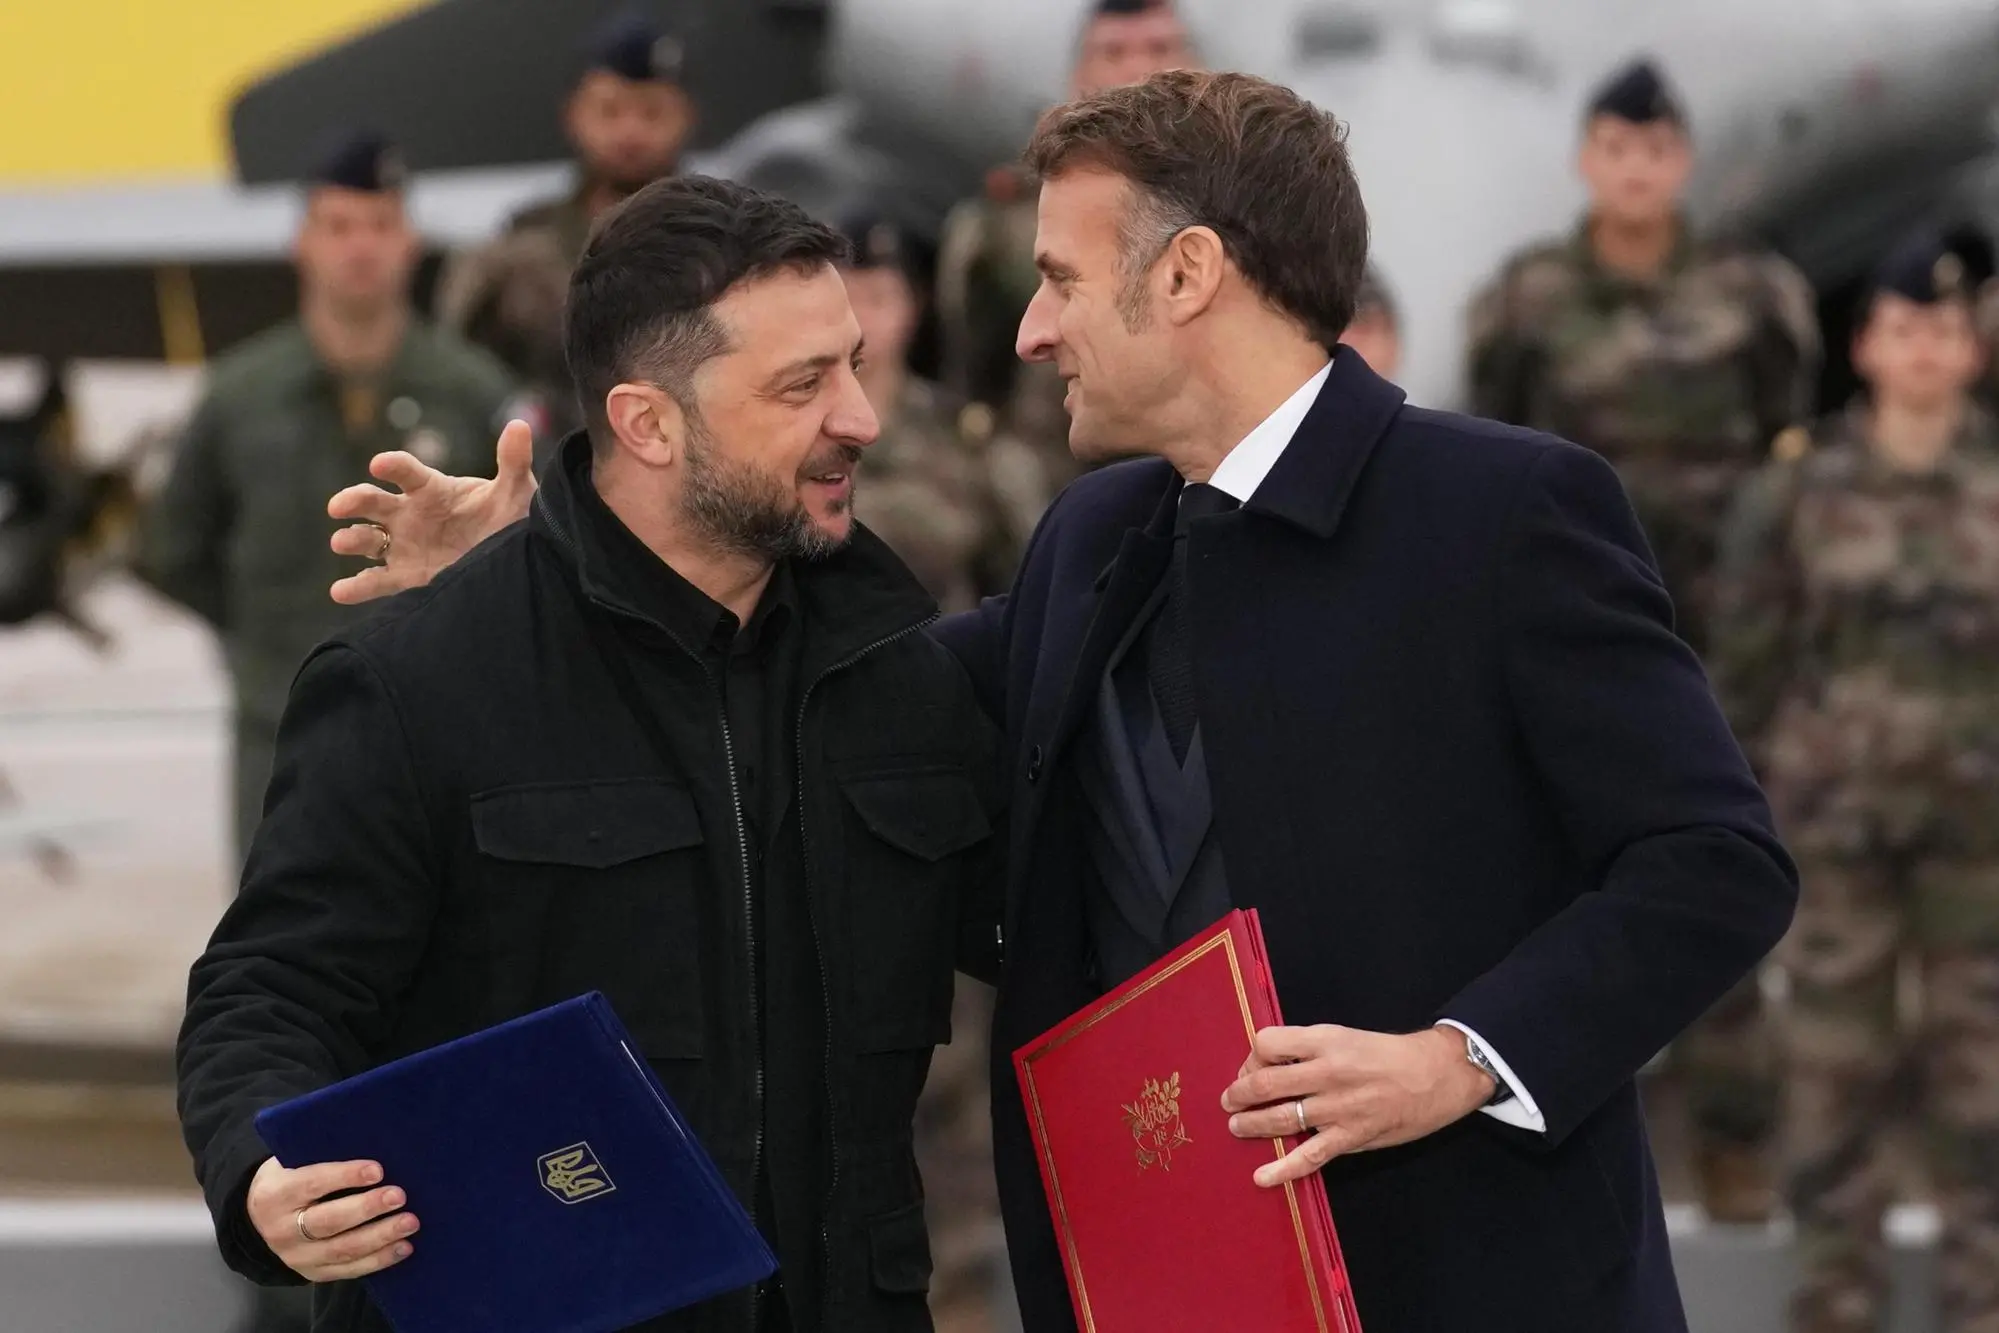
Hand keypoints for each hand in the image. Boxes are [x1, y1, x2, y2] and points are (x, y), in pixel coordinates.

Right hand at [244, 1155, 419, 1281]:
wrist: (260, 1216)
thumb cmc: (291, 1177)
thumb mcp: (293, 1160)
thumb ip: (323, 1155)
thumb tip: (373, 1142)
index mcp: (275, 1194)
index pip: (312, 1183)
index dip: (345, 1176)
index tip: (378, 1170)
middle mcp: (281, 1230)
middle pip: (329, 1222)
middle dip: (367, 1208)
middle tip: (399, 1196)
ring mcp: (296, 1257)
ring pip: (342, 1250)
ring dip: (381, 1237)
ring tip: (410, 1222)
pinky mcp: (312, 1273)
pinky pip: (349, 1270)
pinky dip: (379, 1259)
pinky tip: (404, 1247)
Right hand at [327, 419, 537, 604]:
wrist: (513, 561)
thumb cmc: (511, 519)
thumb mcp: (516, 492)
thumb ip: (513, 462)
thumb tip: (519, 426)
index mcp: (432, 489)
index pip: (406, 471)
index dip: (394, 466)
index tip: (380, 464)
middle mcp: (410, 514)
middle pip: (373, 502)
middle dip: (354, 500)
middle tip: (338, 505)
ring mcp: (404, 545)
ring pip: (368, 539)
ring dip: (351, 539)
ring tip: (340, 542)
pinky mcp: (405, 576)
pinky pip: (375, 581)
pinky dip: (356, 587)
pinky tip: (340, 591)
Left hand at [1219, 1025, 1494, 1187]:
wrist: (1436, 1075)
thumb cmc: (1386, 1053)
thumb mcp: (1344, 1036)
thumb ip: (1308, 1049)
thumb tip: (1269, 1064)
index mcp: (1325, 1040)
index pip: (1268, 1043)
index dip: (1251, 1056)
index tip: (1251, 1067)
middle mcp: (1328, 1072)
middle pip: (1267, 1082)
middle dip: (1240, 1093)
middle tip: (1229, 1101)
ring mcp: (1338, 1108)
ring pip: (1282, 1118)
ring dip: (1251, 1124)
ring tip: (1236, 1126)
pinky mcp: (1351, 1137)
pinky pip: (1310, 1156)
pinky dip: (1283, 1168)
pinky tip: (1262, 1176)